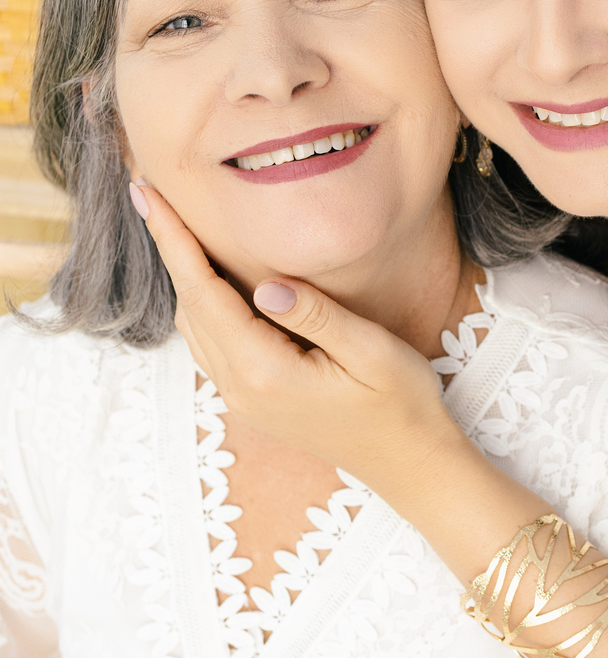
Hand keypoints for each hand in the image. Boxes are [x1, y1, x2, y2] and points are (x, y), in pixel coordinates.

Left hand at [131, 180, 460, 494]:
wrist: (411, 464)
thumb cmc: (403, 405)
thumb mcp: (373, 353)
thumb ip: (318, 316)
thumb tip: (266, 283)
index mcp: (266, 372)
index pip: (205, 293)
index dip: (175, 241)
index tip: (148, 195)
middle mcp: (241, 388)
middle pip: (190, 305)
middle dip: (169, 247)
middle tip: (151, 193)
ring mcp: (243, 398)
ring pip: (196, 324)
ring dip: (182, 273)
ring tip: (172, 224)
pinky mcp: (254, 398)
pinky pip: (212, 341)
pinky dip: (201, 300)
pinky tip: (208, 273)